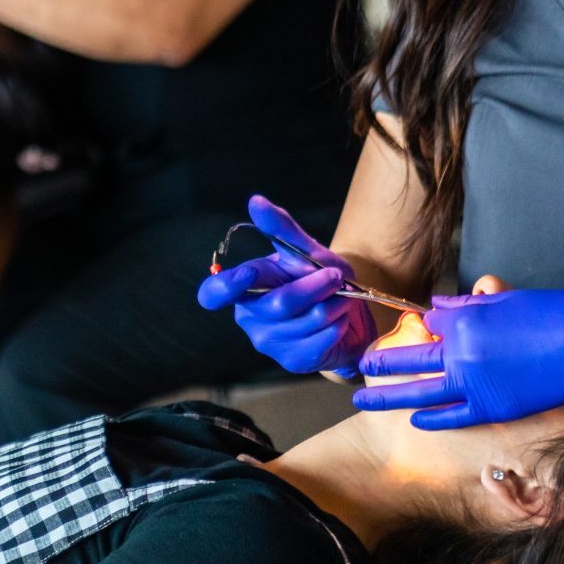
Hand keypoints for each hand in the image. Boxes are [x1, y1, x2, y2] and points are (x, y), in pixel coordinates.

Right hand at [195, 196, 377, 373]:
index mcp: (243, 287)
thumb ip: (280, 228)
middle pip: (278, 304)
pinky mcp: (292, 362)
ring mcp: (268, 342)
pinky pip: (317, 342)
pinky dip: (336, 326)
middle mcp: (249, 317)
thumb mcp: (305, 250)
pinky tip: (339, 320)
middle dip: (314, 286)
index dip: (226, 287)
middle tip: (335, 275)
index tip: (249, 273)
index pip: (213, 294)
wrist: (350, 313)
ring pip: (304, 322)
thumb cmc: (320, 278)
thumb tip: (255, 200)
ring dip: (332, 305)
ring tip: (341, 297)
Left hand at [352, 278, 563, 430]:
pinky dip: (431, 419)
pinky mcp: (494, 410)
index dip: (420, 330)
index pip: (427, 327)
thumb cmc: (551, 312)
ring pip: (420, 394)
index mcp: (463, 322)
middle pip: (410, 362)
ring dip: (387, 397)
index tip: (410, 335)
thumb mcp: (504, 299)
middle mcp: (462, 355)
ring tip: (362, 400)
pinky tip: (414, 419)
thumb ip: (465, 308)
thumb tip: (435, 313)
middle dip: (380, 366)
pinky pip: (452, 418)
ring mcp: (476, 386)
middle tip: (360, 370)